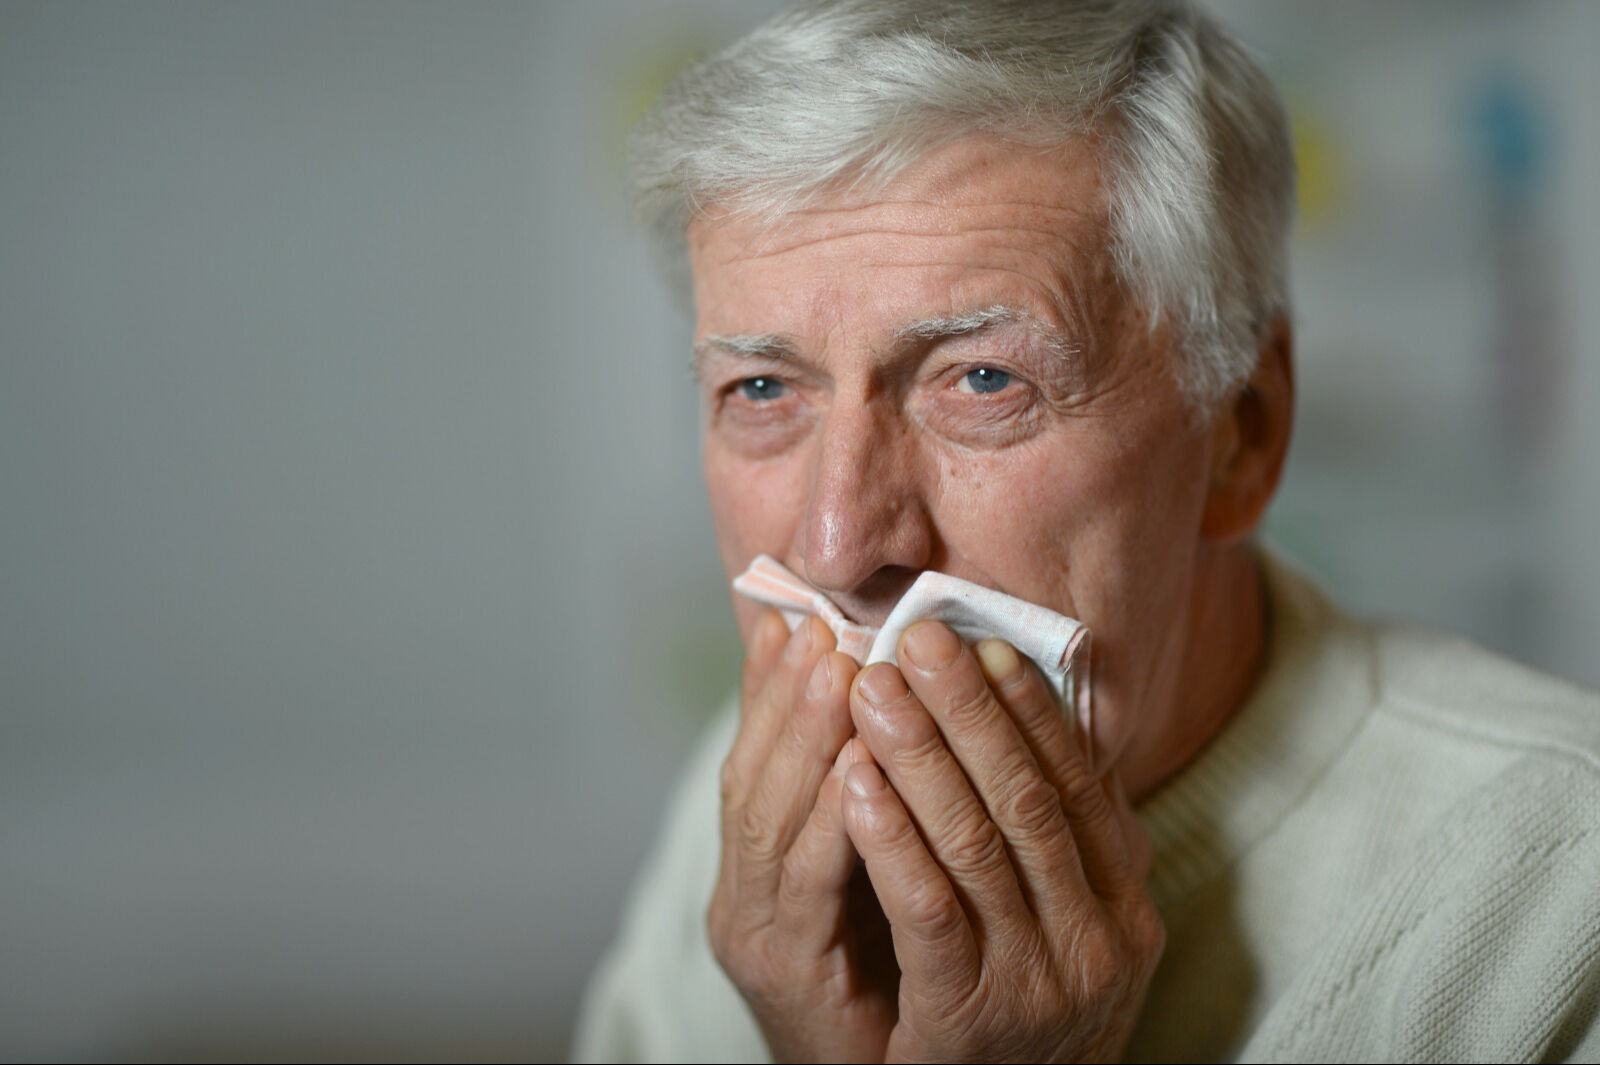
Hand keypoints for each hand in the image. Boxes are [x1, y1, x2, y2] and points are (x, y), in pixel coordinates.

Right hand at [708, 610, 898, 1061]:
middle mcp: (741, 897)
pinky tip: (861, 769)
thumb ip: (866, 808)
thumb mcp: (866, 885)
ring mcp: (755, 936)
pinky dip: (833, 822)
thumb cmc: (884, 989)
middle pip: (751, 778)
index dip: (773, 690)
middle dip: (786, 697)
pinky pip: (809, 888)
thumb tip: (884, 715)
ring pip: (766, 820)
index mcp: (757, 871)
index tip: (805, 620)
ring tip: (839, 669)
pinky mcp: (785, 976)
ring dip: (803, 737)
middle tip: (824, 628)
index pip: (755, 762)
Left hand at [841, 620, 1163, 1062]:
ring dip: (918, 753)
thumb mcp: (1060, 922)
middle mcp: (1098, 940)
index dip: (1028, 708)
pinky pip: (929, 909)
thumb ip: (1051, 837)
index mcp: (1123, 904)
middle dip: (965, 709)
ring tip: (870, 685)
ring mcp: (1040, 981)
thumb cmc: (1019, 1006)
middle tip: (914, 635)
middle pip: (1026, 797)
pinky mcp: (972, 1015)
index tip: (982, 640)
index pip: (1078, 783)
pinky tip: (855, 780)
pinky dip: (891, 838)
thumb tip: (1020, 715)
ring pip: (975, 843)